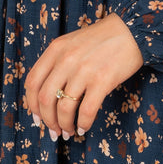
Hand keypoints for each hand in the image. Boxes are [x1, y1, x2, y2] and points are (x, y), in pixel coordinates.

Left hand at [23, 13, 144, 139]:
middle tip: (54, 131)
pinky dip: (83, 124)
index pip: (33, 82)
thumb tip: (48, 97)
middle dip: (48, 120)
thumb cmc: (101, 40)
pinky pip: (87, 110)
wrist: (131, 31)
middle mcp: (66, 60)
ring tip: (69, 132)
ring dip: (64, 125)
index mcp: (55, 50)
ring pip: (64, 108)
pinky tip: (84, 128)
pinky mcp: (103, 80)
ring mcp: (84, 70)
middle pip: (46, 99)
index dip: (32, 105)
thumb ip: (56, 63)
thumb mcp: (71, 44)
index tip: (37, 118)